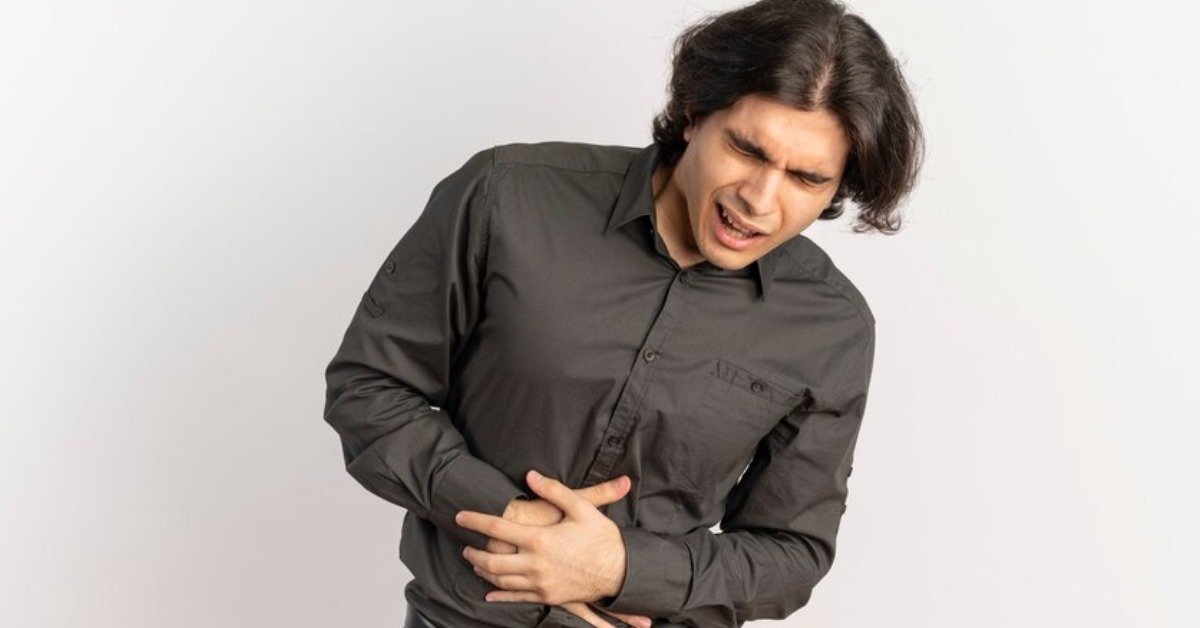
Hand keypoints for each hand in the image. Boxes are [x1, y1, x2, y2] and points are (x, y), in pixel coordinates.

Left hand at [456, 470, 628, 605]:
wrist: (620, 572)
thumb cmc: (602, 538)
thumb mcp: (581, 507)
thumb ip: (554, 490)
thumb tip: (531, 475)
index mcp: (540, 539)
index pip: (496, 528)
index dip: (474, 521)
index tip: (459, 516)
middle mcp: (535, 564)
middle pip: (491, 561)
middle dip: (473, 553)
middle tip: (464, 547)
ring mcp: (540, 583)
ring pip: (500, 581)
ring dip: (482, 572)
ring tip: (474, 564)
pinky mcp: (547, 596)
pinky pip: (516, 598)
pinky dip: (498, 595)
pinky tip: (488, 593)